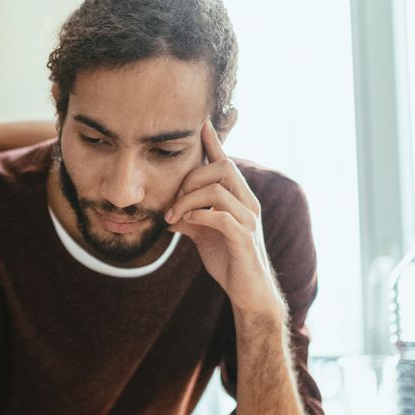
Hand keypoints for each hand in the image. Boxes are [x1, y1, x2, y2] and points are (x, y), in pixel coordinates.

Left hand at [164, 120, 283, 321]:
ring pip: (218, 190)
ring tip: (174, 217)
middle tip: (174, 201)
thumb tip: (166, 213)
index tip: (201, 122)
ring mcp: (248, 220)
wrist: (248, 291)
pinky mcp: (244, 239)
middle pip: (222, 168)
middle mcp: (248, 203)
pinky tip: (185, 225)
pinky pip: (220, 217)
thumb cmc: (228, 259)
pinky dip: (197, 217)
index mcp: (239, 197)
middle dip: (191, 178)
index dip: (213, 141)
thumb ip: (189, 218)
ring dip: (187, 201)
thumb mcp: (203, 234)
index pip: (226, 161)